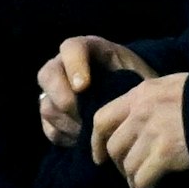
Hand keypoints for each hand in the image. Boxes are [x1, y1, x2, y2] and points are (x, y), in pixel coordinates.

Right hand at [37, 36, 157, 145]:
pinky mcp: (54, 114)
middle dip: (63, 98)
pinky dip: (66, 136)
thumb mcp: (141, 76)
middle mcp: (65, 66)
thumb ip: (127, 82)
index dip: (73, 66)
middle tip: (84, 116)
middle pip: (48, 75)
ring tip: (92, 134)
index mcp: (89, 49)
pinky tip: (85, 140)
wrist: (138, 101)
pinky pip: (49, 127)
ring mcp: (55, 90)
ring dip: (69, 123)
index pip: (71, 48)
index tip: (84, 87)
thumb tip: (115, 102)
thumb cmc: (140, 84)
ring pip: (47, 105)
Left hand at [91, 72, 188, 187]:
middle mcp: (140, 113)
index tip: (99, 157)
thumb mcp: (173, 86)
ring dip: (132, 182)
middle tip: (128, 175)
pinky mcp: (165, 154)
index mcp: (140, 94)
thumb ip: (153, 99)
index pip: (103, 118)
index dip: (96, 142)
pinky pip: (143, 180)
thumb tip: (144, 115)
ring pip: (128, 166)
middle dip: (119, 165)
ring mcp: (151, 134)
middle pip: (114, 146)